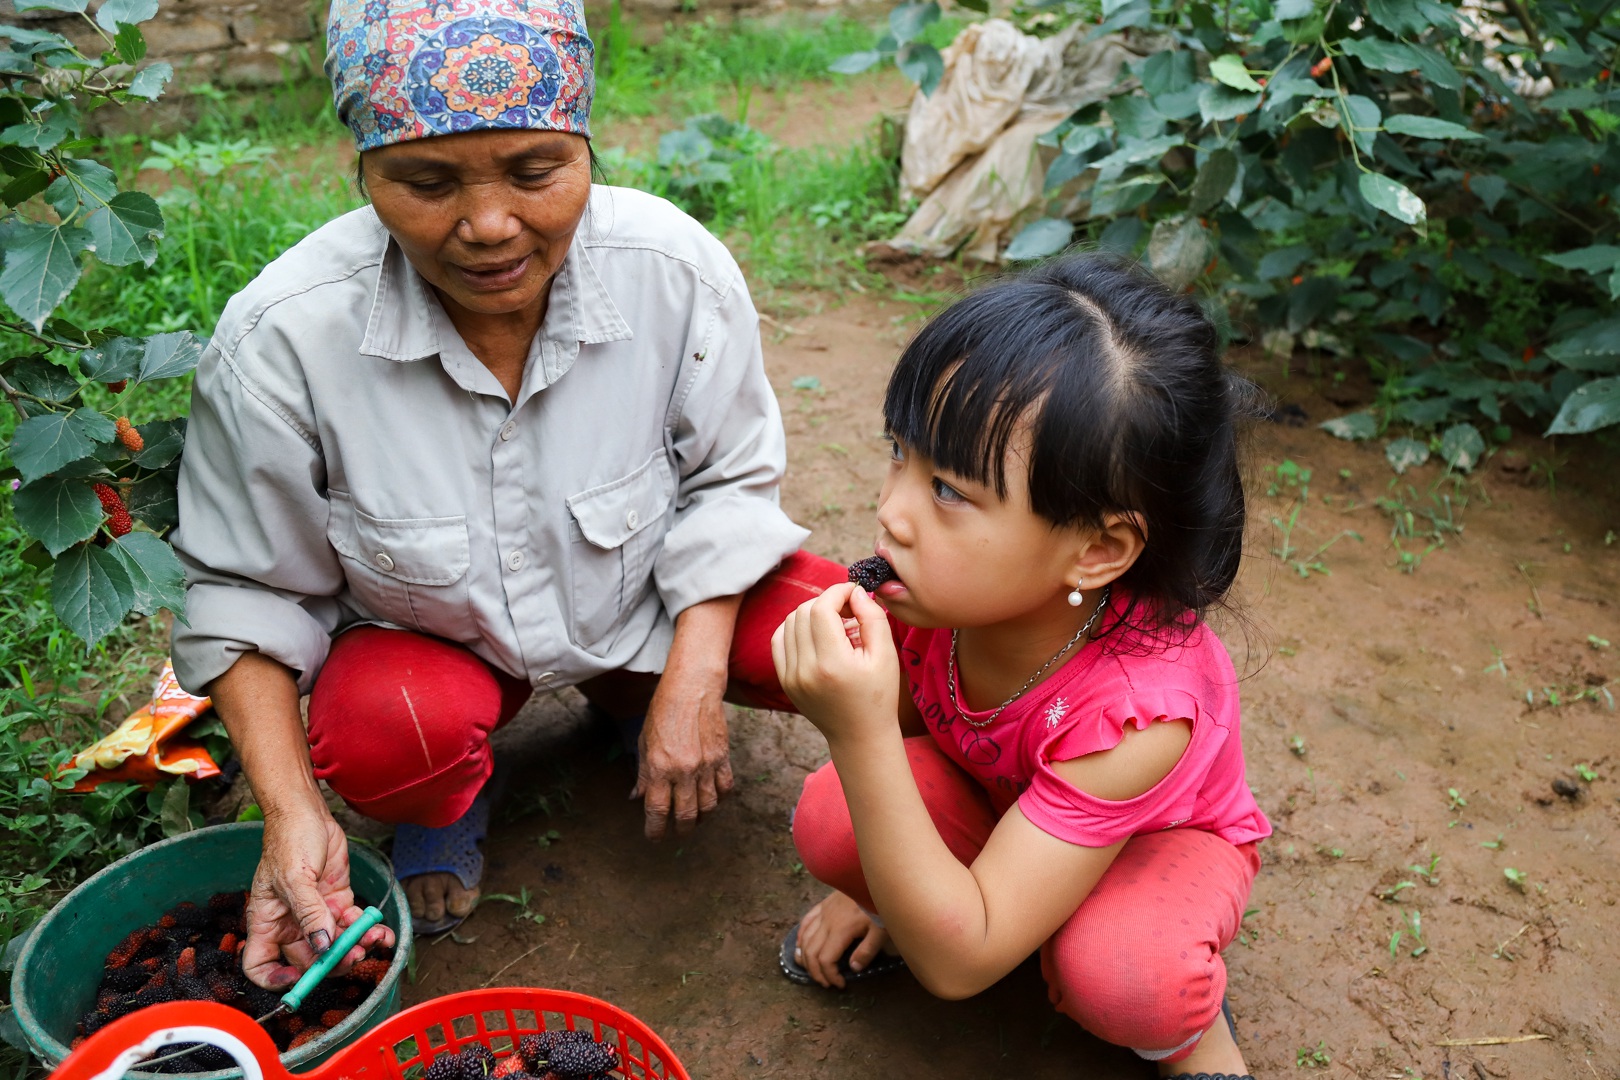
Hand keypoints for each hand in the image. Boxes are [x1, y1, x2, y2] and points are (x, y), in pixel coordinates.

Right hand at [243, 807, 394, 989]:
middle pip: (308, 959)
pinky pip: (352, 925)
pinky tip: (381, 931)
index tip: (299, 978)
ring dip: (355, 947)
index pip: (259, 965)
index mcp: (266, 922)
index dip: (275, 979)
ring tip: (373, 939)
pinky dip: (368, 930)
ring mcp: (316, 915)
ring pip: (335, 945)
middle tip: (353, 957)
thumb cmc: (289, 840)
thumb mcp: (295, 877)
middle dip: (332, 962)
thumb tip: (323, 944)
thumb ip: (309, 913)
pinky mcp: (337, 903)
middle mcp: (290, 924)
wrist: (308, 813)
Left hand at [632, 664, 734, 840]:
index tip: (654, 836)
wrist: (692, 688)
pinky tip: (712, 799)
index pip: (657, 810)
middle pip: (686, 814)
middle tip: (676, 833)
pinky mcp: (722, 758)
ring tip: (695, 819)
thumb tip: (637, 796)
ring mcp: (706, 765)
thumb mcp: (644, 742)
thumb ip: (643, 773)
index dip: (655, 829)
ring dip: (701, 817)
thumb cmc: (663, 711)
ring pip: (708, 806)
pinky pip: (725, 788)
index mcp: (660, 767)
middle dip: (680, 829)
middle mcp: (684, 770)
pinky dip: (719, 798)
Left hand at [772, 583, 898, 742]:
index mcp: (833, 663)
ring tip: (834, 622)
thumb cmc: (878, 695)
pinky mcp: (785, 680)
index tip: (853, 592)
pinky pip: (779, 640)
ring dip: (811, 612)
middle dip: (826, 601)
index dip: (837, 592)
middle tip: (847, 609)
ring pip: (789, 622)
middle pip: (804, 612)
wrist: (859, 735)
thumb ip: (872, 617)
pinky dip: (794, 628)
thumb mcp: (886, 655)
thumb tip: (855, 591)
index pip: (822, 609)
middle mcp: (806, 670)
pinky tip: (815, 632)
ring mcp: (791, 676)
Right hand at [796, 890, 891, 989]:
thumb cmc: (879, 906)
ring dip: (805, 958)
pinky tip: (801, 946)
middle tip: (826, 983)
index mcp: (841, 930)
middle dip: (815, 972)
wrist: (874, 879)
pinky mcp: (823, 905)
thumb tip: (853, 968)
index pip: (826, 960)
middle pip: (811, 952)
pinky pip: (805, 922)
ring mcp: (823, 912)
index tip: (841, 984)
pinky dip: (800, 937)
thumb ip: (867, 951)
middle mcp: (827, 922)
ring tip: (813, 971)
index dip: (830, 976)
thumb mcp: (880, 931)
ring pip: (804, 939)